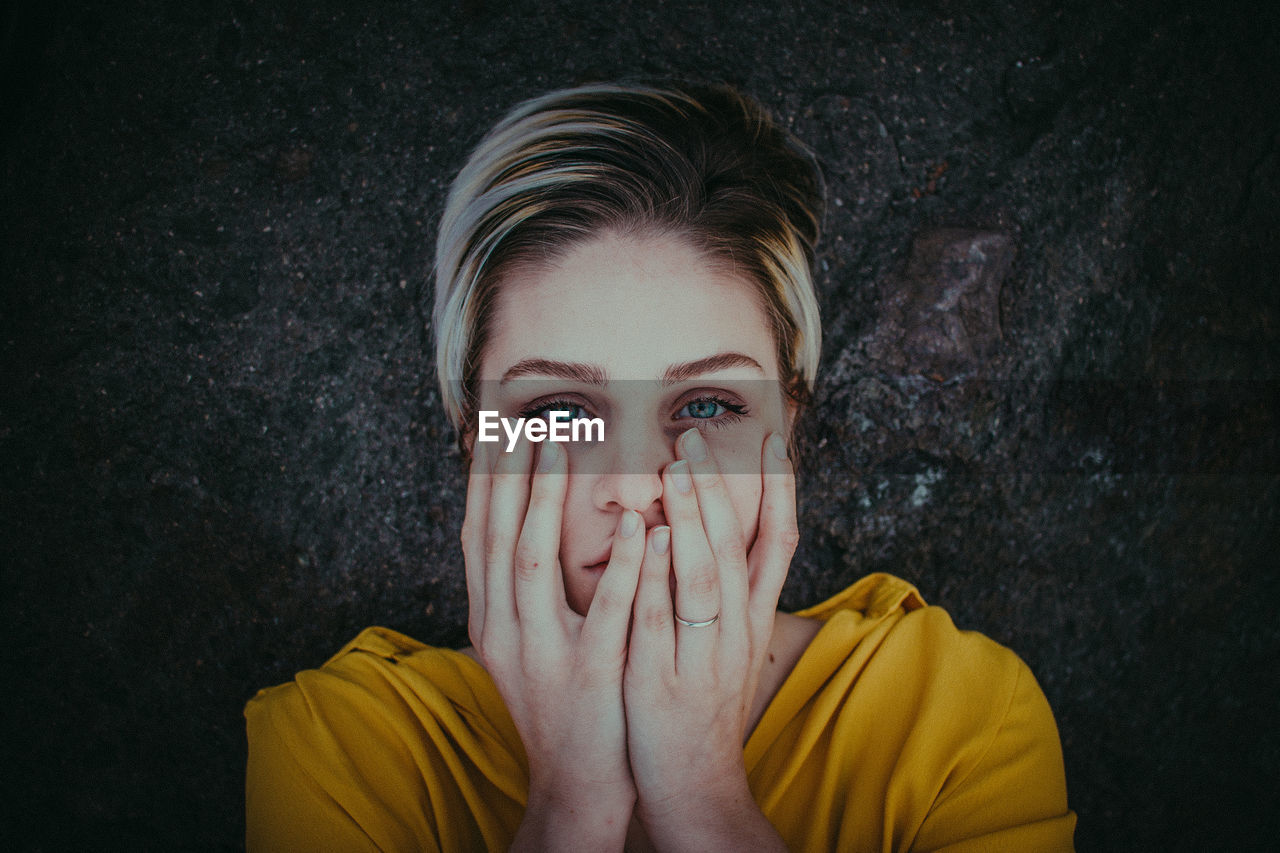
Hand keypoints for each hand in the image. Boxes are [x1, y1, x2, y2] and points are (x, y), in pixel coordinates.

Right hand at [461, 437, 643, 848]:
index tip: (493, 429)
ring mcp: (543, 653)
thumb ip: (522, 591)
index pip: (477, 537)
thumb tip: (524, 524)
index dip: (484, 481)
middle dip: (509, 474)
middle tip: (526, 419)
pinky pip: (605, 612)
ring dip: (545, 500)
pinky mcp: (589, 675)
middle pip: (498, 537)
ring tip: (564, 446)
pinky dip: (617, 566)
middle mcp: (504, 630)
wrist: (574, 786)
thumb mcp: (525, 644)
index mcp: (490, 620)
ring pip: (533, 563)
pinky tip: (633, 525)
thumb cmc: (557, 702)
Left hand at [623, 429, 796, 849]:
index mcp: (754, 617)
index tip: (772, 438)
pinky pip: (661, 623)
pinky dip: (657, 579)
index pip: (780, 543)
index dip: (781, 490)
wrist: (696, 785)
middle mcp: (736, 631)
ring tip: (676, 468)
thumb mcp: (730, 643)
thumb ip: (726, 587)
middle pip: (736, 549)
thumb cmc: (705, 701)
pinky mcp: (662, 683)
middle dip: (720, 488)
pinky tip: (648, 539)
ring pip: (704, 578)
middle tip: (697, 436)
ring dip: (693, 520)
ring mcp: (702, 657)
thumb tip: (710, 524)